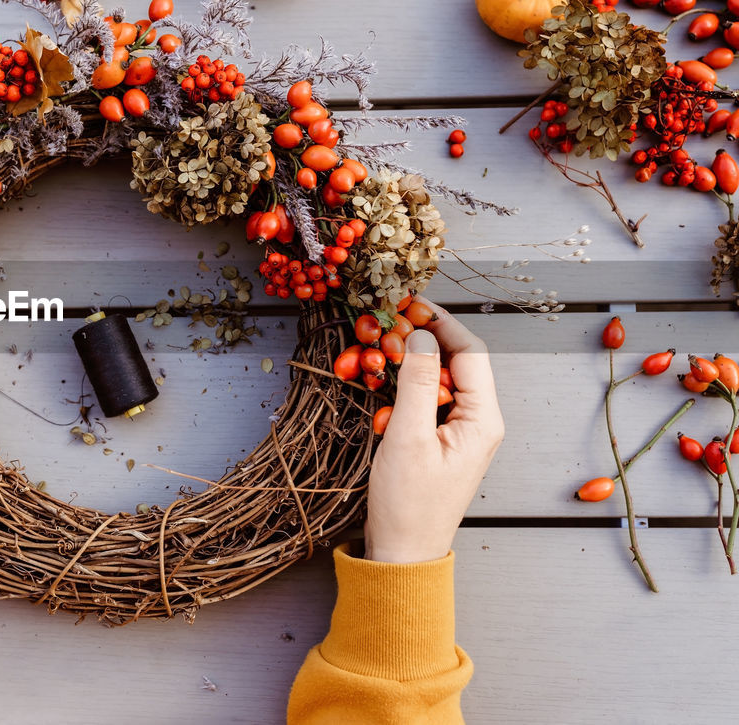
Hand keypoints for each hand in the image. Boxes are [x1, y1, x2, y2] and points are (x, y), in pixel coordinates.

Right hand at [364, 299, 504, 563]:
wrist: (403, 553)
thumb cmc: (408, 503)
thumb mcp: (407, 437)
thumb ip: (415, 382)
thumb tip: (419, 336)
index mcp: (482, 419)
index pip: (469, 352)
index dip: (440, 322)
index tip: (408, 303)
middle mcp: (477, 420)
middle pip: (453, 360)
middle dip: (419, 339)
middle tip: (383, 325)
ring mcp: (459, 430)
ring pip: (435, 377)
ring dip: (406, 363)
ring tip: (374, 352)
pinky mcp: (439, 438)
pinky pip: (424, 399)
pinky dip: (401, 387)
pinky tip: (377, 384)